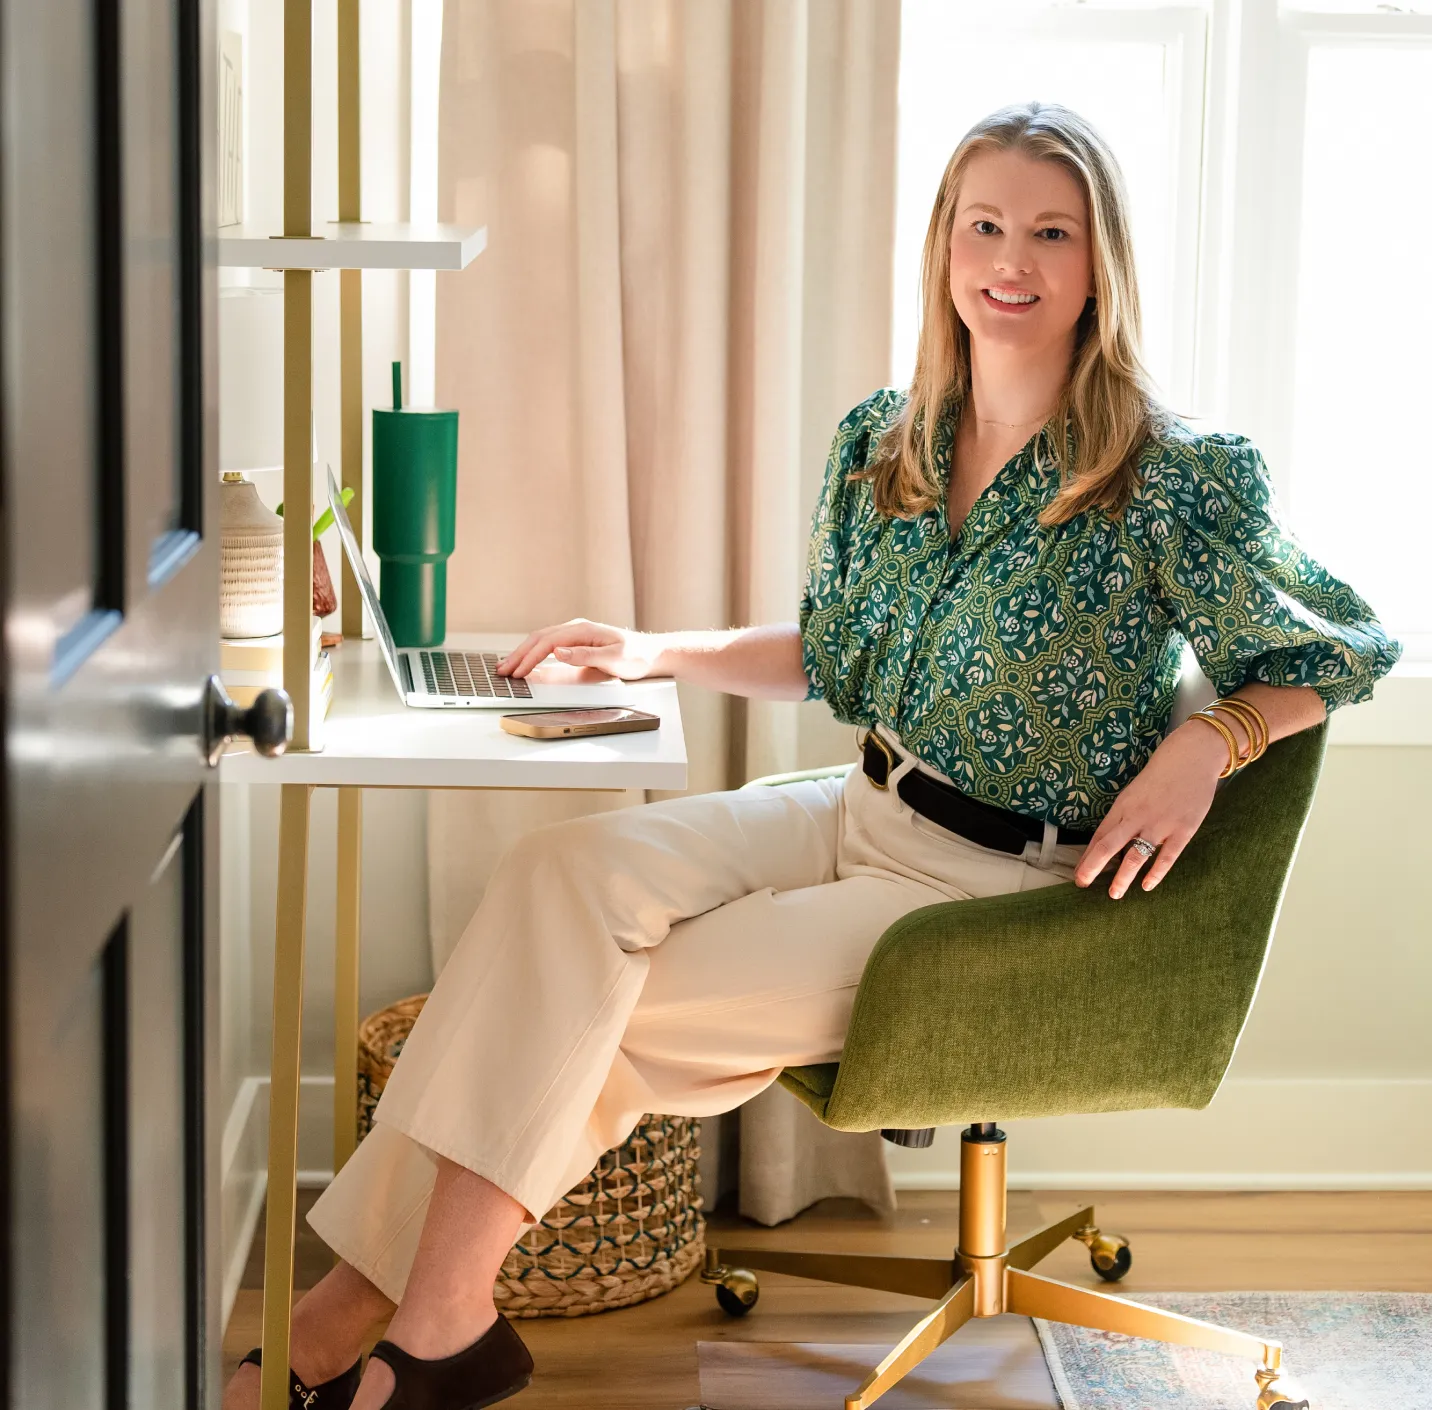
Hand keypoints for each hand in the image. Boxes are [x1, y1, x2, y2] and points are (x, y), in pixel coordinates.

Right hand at [493, 618, 665, 681]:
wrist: (650, 653)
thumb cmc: (636, 656)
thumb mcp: (613, 658)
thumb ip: (585, 655)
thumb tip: (558, 652)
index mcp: (582, 630)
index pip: (548, 643)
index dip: (530, 657)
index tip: (517, 671)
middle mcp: (576, 629)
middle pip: (539, 639)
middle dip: (518, 655)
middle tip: (502, 670)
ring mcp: (575, 635)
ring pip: (541, 641)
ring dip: (522, 653)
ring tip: (507, 666)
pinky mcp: (576, 643)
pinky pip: (548, 645)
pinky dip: (533, 653)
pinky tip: (525, 661)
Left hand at [1073, 720, 1227, 898]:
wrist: (1191, 758)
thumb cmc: (1160, 776)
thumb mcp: (1134, 793)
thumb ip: (1124, 816)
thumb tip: (1110, 840)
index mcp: (1122, 807)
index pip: (1099, 836)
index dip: (1087, 857)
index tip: (1078, 873)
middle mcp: (1136, 816)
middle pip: (1108, 845)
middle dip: (1092, 867)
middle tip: (1082, 884)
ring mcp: (1160, 824)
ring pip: (1135, 856)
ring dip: (1122, 877)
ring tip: (1114, 894)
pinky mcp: (1183, 830)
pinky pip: (1167, 857)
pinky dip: (1155, 873)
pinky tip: (1146, 886)